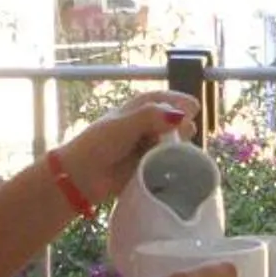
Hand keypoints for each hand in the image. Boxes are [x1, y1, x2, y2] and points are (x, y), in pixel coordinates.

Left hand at [59, 95, 197, 207]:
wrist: (81, 176)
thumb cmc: (98, 144)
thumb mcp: (124, 125)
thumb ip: (151, 117)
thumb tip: (181, 115)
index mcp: (133, 111)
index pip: (159, 99)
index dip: (177, 100)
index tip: (194, 106)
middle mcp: (140, 127)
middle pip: (168, 121)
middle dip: (181, 123)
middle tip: (190, 127)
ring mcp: (143, 148)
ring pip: (168, 141)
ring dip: (178, 142)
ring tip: (185, 143)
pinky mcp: (145, 168)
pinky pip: (164, 161)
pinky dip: (172, 160)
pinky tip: (180, 161)